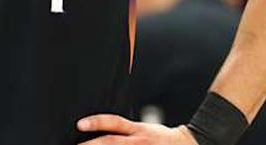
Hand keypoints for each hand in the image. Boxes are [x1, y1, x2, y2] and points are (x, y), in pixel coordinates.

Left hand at [77, 114, 196, 143]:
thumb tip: (102, 130)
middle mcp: (139, 141)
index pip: (114, 122)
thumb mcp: (143, 128)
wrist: (186, 144)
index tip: (80, 125)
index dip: (96, 122)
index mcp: (137, 130)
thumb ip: (123, 130)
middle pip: (111, 141)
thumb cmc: (160, 138)